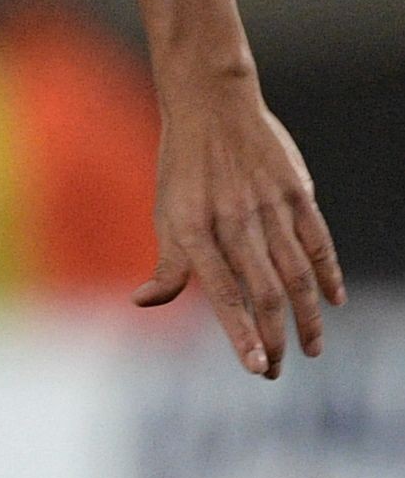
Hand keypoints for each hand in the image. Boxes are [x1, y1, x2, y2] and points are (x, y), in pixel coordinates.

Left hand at [134, 75, 343, 377]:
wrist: (212, 106)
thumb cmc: (183, 169)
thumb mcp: (166, 214)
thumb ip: (168, 265)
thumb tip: (143, 302)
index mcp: (196, 232)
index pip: (225, 295)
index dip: (242, 333)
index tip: (257, 366)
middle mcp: (235, 223)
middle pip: (265, 292)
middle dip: (274, 337)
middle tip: (276, 370)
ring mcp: (270, 207)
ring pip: (296, 273)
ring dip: (306, 316)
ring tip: (311, 348)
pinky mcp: (296, 192)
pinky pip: (318, 240)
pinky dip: (327, 273)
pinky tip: (333, 301)